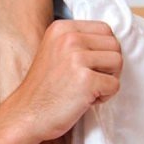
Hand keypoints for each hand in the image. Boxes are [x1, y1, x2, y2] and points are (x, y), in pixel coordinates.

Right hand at [9, 20, 122, 141]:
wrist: (25, 115)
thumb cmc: (43, 88)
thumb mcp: (54, 51)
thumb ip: (78, 41)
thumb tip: (112, 40)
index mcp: (61, 28)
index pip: (104, 29)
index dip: (102, 50)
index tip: (85, 66)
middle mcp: (68, 39)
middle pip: (114, 44)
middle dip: (107, 65)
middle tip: (86, 80)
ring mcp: (77, 58)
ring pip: (118, 62)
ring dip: (107, 79)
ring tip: (85, 89)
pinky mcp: (86, 80)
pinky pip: (115, 85)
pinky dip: (104, 97)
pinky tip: (83, 100)